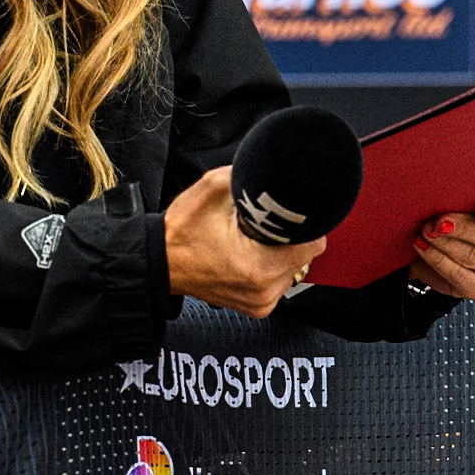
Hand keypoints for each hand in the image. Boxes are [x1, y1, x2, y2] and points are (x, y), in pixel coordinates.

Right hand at [164, 166, 323, 318]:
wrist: (161, 261)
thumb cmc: (181, 233)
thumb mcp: (213, 188)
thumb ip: (250, 175)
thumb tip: (275, 169)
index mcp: (257, 267)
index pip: (313, 243)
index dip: (304, 222)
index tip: (289, 214)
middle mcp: (262, 291)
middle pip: (306, 255)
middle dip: (289, 235)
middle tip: (263, 225)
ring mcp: (260, 302)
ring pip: (295, 267)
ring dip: (282, 250)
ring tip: (253, 240)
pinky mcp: (257, 305)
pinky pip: (280, 279)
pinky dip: (271, 264)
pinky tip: (250, 253)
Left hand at [410, 200, 474, 301]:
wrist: (441, 241)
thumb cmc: (460, 209)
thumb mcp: (468, 196)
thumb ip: (471, 192)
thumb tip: (453, 186)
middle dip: (463, 228)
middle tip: (438, 221)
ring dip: (446, 244)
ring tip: (426, 231)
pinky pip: (463, 278)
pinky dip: (439, 261)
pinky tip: (423, 247)